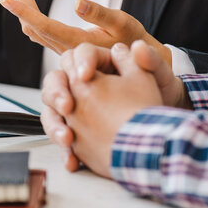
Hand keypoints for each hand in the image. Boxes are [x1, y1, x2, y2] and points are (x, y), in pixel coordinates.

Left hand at [0, 0, 172, 66]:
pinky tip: (31, 7)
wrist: (140, 67)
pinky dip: (32, 16)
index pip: (42, 25)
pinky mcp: (65, 49)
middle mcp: (64, 48)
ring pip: (35, 30)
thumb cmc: (135, 43)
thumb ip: (100, 15)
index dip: (22, 11)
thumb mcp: (123, 25)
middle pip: (33, 25)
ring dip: (25, 8)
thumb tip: (77, 2)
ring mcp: (63, 50)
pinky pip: (41, 33)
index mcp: (75, 42)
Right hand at [41, 42, 167, 176]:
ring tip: (67, 138)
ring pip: (52, 112)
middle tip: (67, 107)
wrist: (152, 133)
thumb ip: (149, 61)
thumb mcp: (156, 79)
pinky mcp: (73, 131)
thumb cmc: (154, 100)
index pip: (79, 55)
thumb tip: (138, 47)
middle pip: (56, 81)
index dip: (80, 62)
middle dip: (57, 93)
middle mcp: (80, 85)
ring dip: (55, 125)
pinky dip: (64, 151)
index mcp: (98, 65)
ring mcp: (73, 110)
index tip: (86, 76)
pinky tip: (72, 159)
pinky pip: (61, 139)